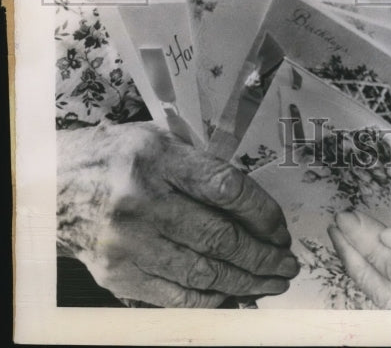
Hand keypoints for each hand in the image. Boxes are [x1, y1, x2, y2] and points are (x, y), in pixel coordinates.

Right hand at [57, 122, 298, 306]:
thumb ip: (201, 166)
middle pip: (219, 237)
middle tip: (287, 264)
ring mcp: (129, 243)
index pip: (226, 188)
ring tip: (271, 282)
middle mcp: (143, 201)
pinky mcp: (118, 274)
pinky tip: (234, 295)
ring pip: (203, 273)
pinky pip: (175, 297)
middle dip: (262, 256)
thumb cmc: (115, 158)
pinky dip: (211, 299)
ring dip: (246, 282)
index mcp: (158, 158)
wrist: (53, 188)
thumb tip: (253, 203)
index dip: (262, 213)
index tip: (281, 229)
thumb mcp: (159, 141)